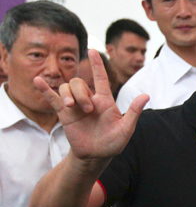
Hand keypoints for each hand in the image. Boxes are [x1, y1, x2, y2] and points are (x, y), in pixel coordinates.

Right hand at [33, 49, 147, 163]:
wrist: (96, 156)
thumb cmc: (113, 142)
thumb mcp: (126, 129)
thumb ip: (134, 112)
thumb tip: (146, 95)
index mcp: (105, 101)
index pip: (100, 78)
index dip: (97, 64)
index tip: (93, 50)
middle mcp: (89, 100)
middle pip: (79, 83)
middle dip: (81, 93)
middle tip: (88, 111)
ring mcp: (75, 106)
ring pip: (66, 87)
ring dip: (68, 94)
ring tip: (71, 108)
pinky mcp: (64, 114)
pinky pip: (53, 98)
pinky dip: (45, 89)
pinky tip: (37, 80)